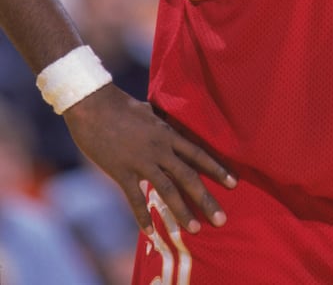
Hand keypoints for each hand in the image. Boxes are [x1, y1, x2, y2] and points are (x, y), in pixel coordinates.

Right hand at [63, 83, 236, 234]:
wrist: (93, 106)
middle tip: (221, 219)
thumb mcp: (149, 111)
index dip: (217, 169)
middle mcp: (160, 149)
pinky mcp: (122, 171)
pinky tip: (150, 232)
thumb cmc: (120, 105)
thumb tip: (169, 123)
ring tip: (195, 229)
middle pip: (188, 176)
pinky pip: (135, 198)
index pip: (198, 154)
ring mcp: (141, 161)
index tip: (233, 183)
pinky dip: (142, 216)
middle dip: (206, 199)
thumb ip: (161, 122)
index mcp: (167, 133)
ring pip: (167, 190)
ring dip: (181, 211)